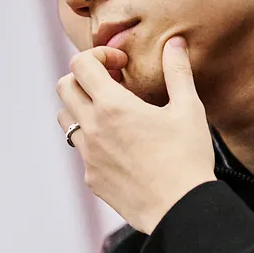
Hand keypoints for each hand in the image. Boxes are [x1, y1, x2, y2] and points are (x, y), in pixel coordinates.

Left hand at [56, 37, 216, 233]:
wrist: (180, 209)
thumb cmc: (188, 158)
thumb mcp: (189, 109)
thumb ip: (177, 72)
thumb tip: (175, 43)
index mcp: (112, 106)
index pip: (80, 64)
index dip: (99, 55)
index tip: (122, 65)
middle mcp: (92, 128)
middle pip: (64, 87)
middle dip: (85, 78)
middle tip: (113, 84)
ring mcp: (88, 156)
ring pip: (66, 119)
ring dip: (82, 108)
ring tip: (113, 113)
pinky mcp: (91, 178)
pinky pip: (81, 150)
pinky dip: (94, 140)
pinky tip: (122, 146)